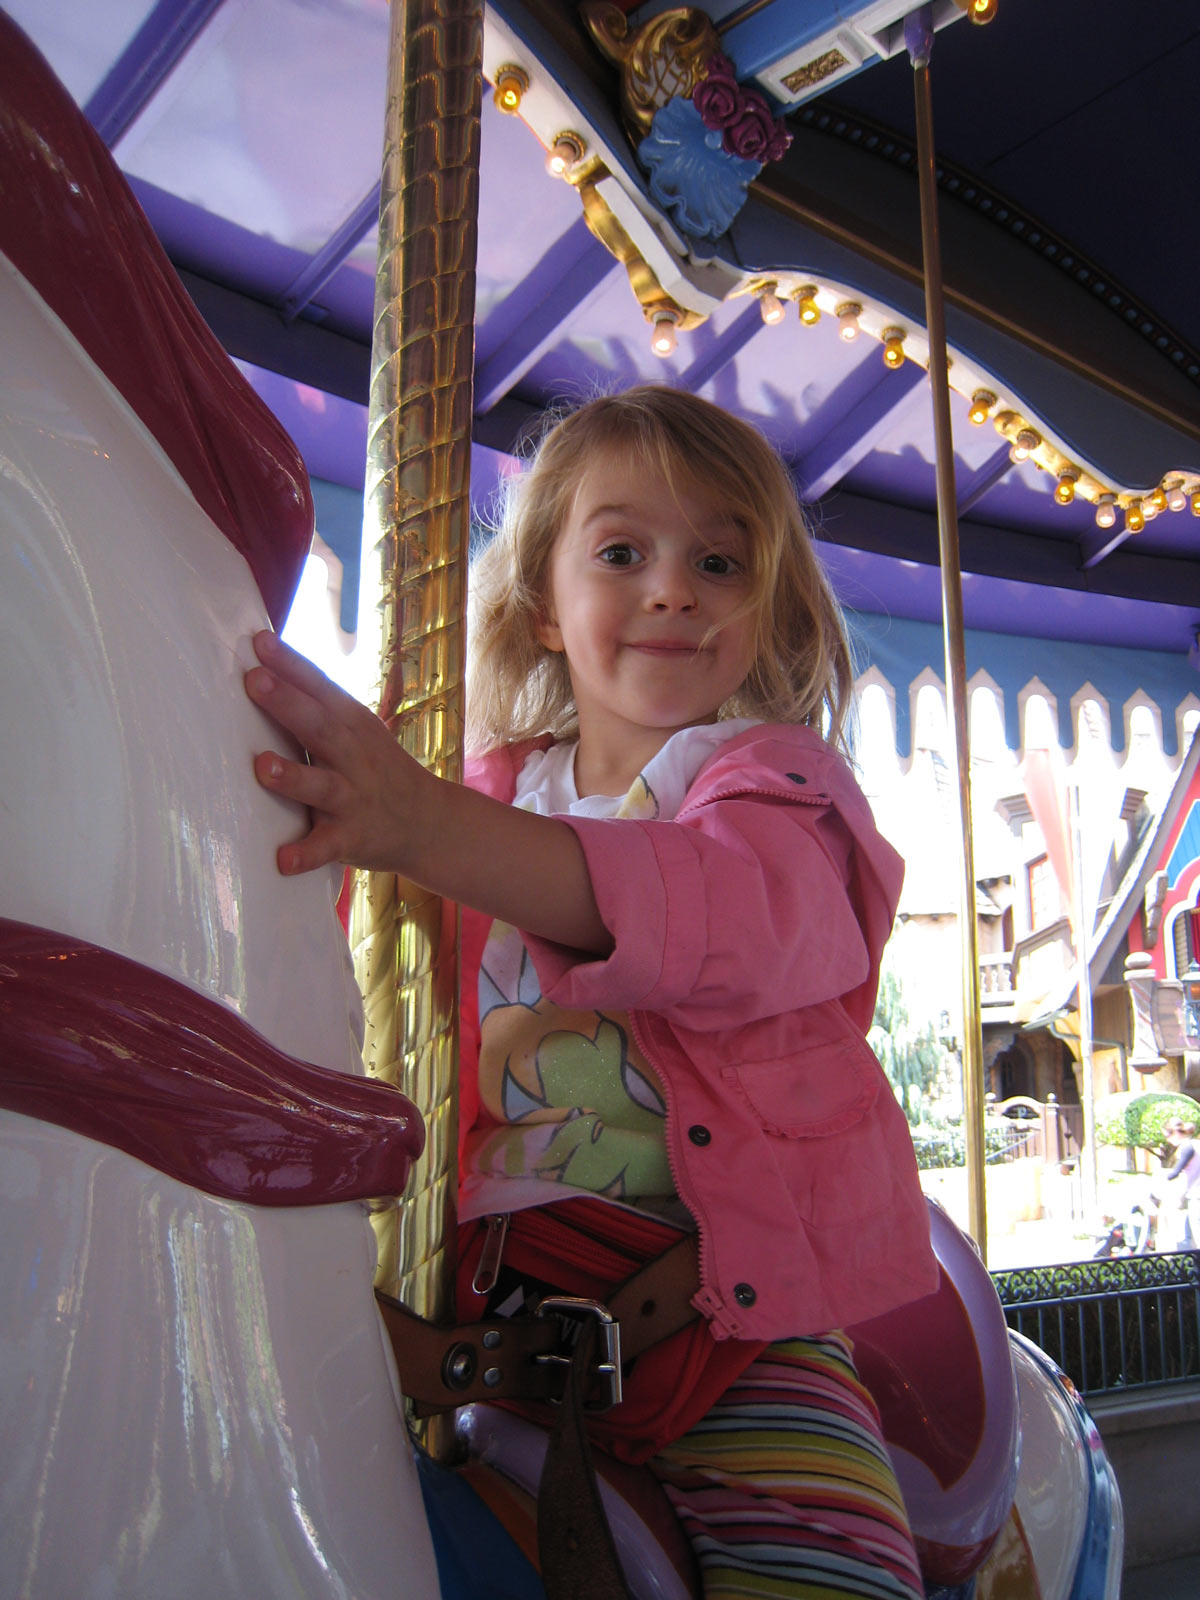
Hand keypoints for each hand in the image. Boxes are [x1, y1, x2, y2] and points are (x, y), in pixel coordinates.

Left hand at [245, 634, 609, 951]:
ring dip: (292, 776)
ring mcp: (353, 798)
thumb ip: (318, 706)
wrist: (428, 822)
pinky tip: (282, 860)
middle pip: (319, 727)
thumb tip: (264, 668)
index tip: (259, 641)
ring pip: (320, 786)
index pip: (320, 688)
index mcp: (352, 725)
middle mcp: (353, 757)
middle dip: (287, 703)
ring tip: (262, 767)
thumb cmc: (375, 769)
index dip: (291, 664)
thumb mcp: (358, 731)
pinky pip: (327, 847)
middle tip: (253, 681)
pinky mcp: (351, 837)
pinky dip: (306, 854)